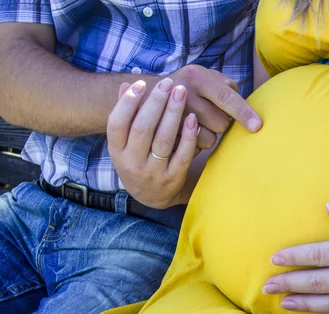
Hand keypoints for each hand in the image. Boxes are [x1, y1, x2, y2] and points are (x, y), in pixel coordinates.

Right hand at [107, 78, 200, 207]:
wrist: (152, 196)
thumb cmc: (139, 159)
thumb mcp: (125, 143)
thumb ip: (126, 115)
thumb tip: (127, 85)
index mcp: (116, 152)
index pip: (116, 124)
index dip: (127, 103)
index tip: (141, 83)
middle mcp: (132, 164)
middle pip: (143, 129)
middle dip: (156, 103)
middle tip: (167, 83)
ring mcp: (153, 173)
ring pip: (164, 140)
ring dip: (173, 113)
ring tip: (181, 92)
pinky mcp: (174, 179)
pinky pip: (183, 155)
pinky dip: (189, 135)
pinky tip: (193, 117)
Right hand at [166, 64, 261, 148]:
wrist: (147, 95)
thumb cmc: (187, 85)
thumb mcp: (204, 76)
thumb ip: (226, 87)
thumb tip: (245, 110)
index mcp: (197, 77)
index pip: (226, 98)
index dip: (244, 113)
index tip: (257, 126)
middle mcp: (184, 94)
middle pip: (221, 123)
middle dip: (221, 122)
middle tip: (210, 114)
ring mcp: (173, 116)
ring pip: (209, 139)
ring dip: (209, 134)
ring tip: (197, 123)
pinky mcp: (166, 134)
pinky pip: (195, 148)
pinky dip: (196, 143)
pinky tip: (187, 132)